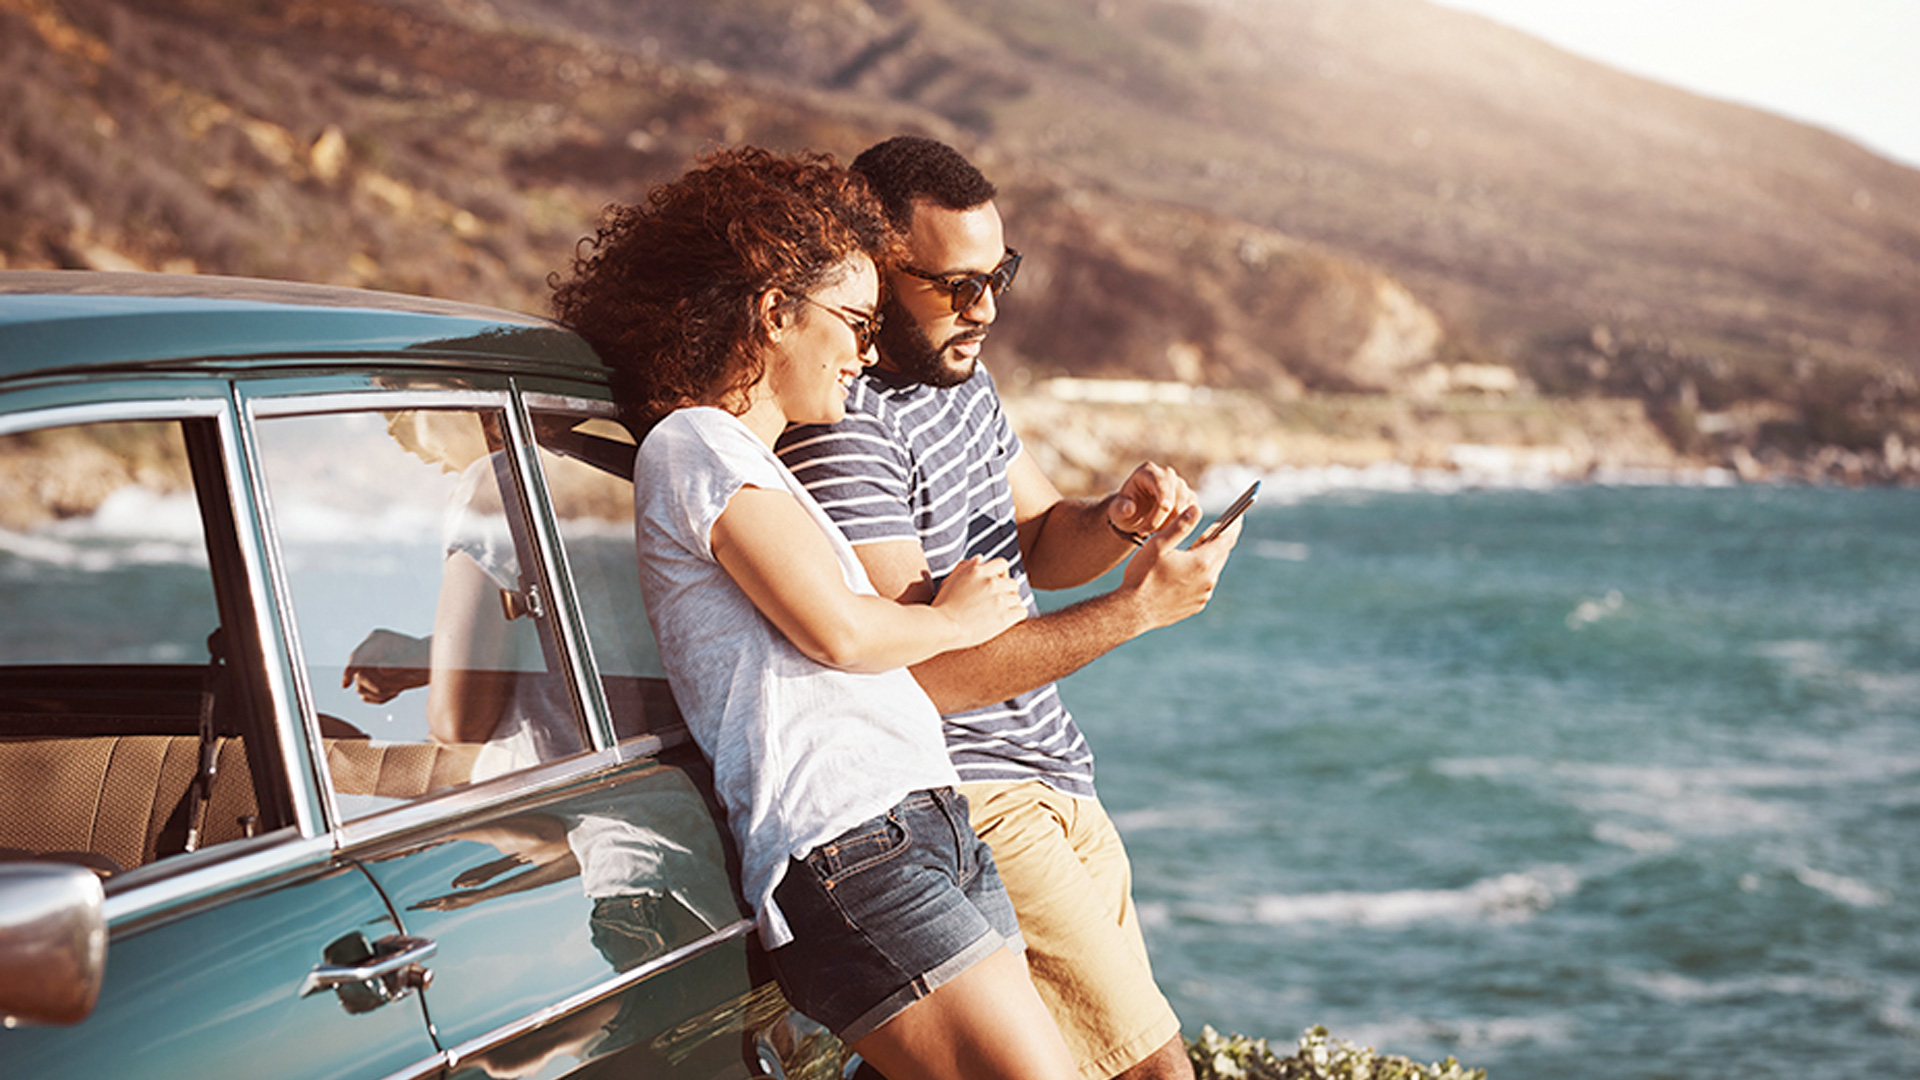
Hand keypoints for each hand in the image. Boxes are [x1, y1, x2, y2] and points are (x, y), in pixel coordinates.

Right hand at [342, 628, 431, 702]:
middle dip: (374, 685)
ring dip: (378, 692)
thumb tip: (381, 668)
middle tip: (395, 689)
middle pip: (357, 674)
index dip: (350, 671)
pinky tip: (395, 692)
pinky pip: (366, 694)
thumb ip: (398, 663)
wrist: (432, 664)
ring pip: (361, 686)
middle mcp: (372, 650)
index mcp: (378, 639)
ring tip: (398, 689)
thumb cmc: (426, 658)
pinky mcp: (374, 675)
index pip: (357, 657)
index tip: (345, 684)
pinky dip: (379, 697)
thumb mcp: (415, 661)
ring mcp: (371, 662)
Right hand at [931, 556, 1027, 647]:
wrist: (941, 627)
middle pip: (1012, 583)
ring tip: (996, 614)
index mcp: (978, 571)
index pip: (1002, 564)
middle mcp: (991, 582)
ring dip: (1009, 605)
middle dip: (1006, 592)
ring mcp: (999, 599)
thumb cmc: (941, 605)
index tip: (995, 584)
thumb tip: (981, 558)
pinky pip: (1021, 612)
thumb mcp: (950, 580)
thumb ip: (965, 567)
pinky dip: (1016, 616)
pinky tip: (1005, 620)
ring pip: (1017, 598)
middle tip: (995, 603)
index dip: (1001, 574)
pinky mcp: (1004, 617)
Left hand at [1108, 461, 1192, 537]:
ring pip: (1185, 507)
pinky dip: (1178, 526)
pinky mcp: (1189, 498)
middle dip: (1161, 518)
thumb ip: (1120, 509)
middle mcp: (1167, 474)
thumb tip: (1129, 508)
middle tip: (1142, 532)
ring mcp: (1180, 485)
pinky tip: (1162, 530)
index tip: (1165, 508)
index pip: (1160, 483)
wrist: (1135, 514)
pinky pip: (1190, 515)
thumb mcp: (1116, 511)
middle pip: (1175, 496)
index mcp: (1148, 471)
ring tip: (1149, 531)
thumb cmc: (1124, 510)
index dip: (1164, 495)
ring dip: (1168, 525)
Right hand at [1119, 503, 1241, 630]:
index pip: (1227, 539)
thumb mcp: (1158, 544)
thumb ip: (1180, 525)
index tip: (1239, 515)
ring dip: (1208, 558)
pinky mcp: (1196, 606)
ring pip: (1213, 570)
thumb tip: (1196, 508)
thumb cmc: (1142, 575)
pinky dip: (1200, 575)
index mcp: (1202, 562)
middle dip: (1220, 539)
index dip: (1234, 525)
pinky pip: (1204, 585)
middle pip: (1222, 554)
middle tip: (1217, 527)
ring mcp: (1203, 595)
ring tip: (1197, 548)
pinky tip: (1187, 571)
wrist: (1132, 612)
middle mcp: (1208, 580)